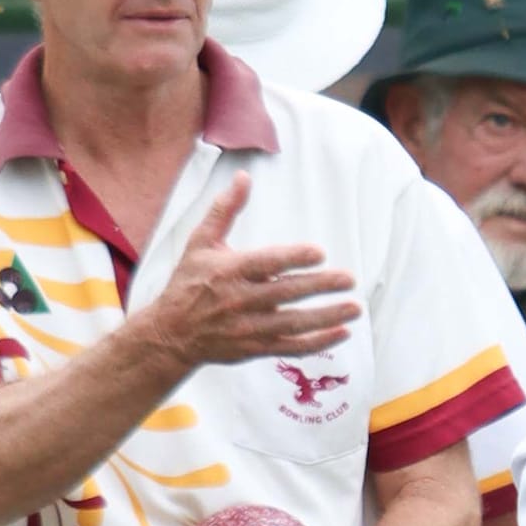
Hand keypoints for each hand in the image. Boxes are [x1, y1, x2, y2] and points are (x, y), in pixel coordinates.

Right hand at [139, 177, 362, 376]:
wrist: (171, 333)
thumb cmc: (188, 283)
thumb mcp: (200, 242)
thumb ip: (225, 210)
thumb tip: (243, 177)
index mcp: (229, 271)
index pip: (266, 263)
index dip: (293, 258)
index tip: (319, 253)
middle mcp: (240, 300)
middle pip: (285, 293)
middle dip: (319, 286)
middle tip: (349, 279)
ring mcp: (249, 327)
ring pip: (293, 323)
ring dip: (326, 316)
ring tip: (354, 307)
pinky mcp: (255, 348)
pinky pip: (292, 347)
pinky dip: (318, 343)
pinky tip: (342, 333)